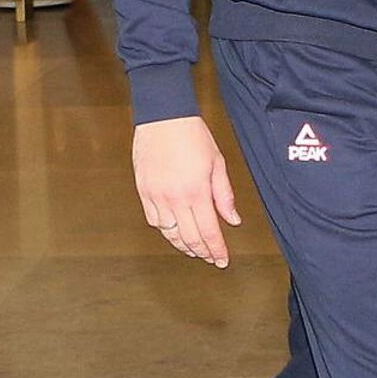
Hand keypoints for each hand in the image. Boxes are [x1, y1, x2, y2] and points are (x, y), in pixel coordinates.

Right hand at [132, 116, 240, 267]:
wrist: (163, 117)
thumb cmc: (192, 135)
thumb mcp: (217, 163)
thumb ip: (224, 195)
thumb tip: (232, 219)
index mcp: (197, 191)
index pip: (209, 232)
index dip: (216, 250)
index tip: (222, 260)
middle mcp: (175, 198)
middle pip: (189, 238)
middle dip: (202, 252)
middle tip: (210, 258)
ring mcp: (156, 196)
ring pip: (169, 233)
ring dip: (182, 245)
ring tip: (193, 249)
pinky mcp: (143, 191)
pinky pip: (153, 220)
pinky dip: (165, 230)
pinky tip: (173, 230)